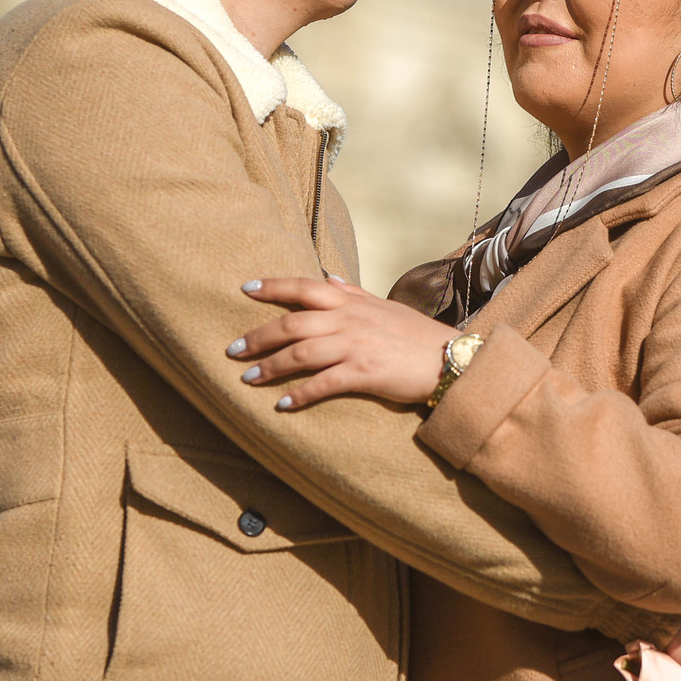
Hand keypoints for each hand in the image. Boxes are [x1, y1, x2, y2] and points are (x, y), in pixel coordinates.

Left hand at [230, 276, 458, 409]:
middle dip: (258, 336)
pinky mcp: (364, 374)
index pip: (304, 288)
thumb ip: (353, 292)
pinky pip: (324, 383)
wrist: (448, 359)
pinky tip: (282, 404)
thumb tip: (327, 276)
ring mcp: (356, 346)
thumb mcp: (384, 305)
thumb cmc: (415, 334)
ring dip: (270, 367)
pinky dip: (300, 394)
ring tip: (247, 378)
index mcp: (352, 302)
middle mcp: (349, 320)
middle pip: (293, 324)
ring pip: (301, 353)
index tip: (246, 288)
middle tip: (232, 349)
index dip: (273, 287)